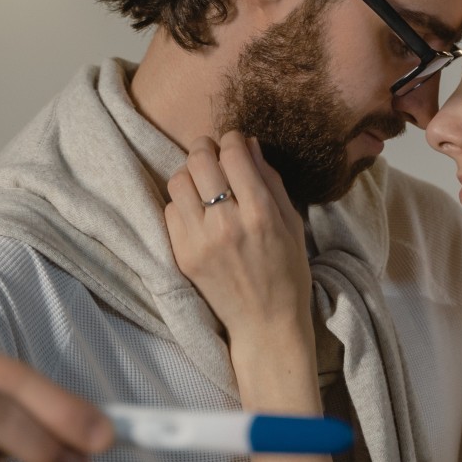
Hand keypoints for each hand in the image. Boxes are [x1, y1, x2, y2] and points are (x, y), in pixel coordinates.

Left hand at [164, 131, 315, 359]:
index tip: (235, 142)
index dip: (232, 139)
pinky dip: (182, 203)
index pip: (234, 154)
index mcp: (261, 213)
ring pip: (178, 181)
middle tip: (213, 153)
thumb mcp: (292, 222)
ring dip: (191, 174)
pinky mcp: (182, 255)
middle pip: (199, 160)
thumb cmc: (287, 271)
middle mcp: (227, 224)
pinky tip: (197, 211)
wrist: (265, 323)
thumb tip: (249, 144)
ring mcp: (200, 241)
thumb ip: (270, 180)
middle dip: (206, 147)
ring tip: (203, 182)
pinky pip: (170, 211)